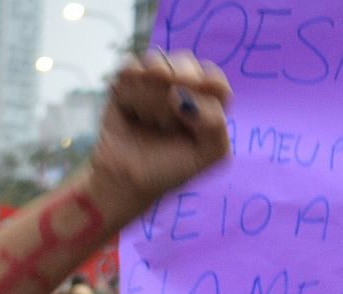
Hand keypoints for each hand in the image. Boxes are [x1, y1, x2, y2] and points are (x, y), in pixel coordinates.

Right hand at [89, 51, 232, 211]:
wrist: (127, 180)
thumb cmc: (171, 168)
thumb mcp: (209, 154)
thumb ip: (215, 123)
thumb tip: (180, 93)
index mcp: (207, 102)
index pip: (215, 79)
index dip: (207, 87)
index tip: (192, 109)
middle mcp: (182, 86)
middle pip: (186, 64)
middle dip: (178, 92)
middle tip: (167, 120)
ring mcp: (153, 80)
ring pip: (158, 64)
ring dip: (153, 96)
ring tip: (150, 121)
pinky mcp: (127, 79)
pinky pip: (131, 68)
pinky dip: (132, 89)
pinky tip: (132, 111)